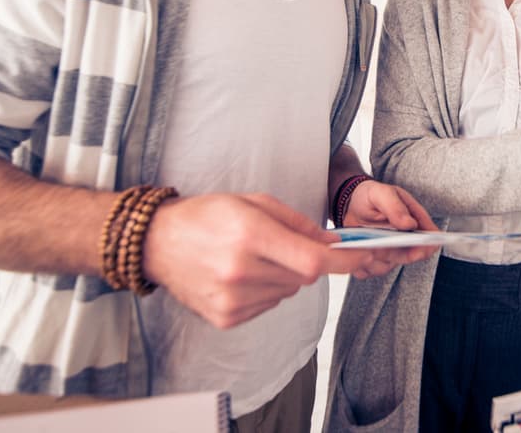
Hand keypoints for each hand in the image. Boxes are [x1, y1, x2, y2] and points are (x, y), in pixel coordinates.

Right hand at [142, 192, 374, 328]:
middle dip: (305, 261)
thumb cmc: (206, 216)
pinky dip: (264, 290)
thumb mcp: (253, 202)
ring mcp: (232, 299)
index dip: (343, 262)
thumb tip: (332, 242)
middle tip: (280, 245)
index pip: (312, 260)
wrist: (158, 243)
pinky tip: (239, 274)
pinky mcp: (226, 317)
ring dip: (282, 276)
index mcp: (250, 236)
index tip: (362, 258)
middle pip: (302, 277)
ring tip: (251, 258)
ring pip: (287, 292)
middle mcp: (240, 271)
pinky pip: (267, 305)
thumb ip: (297, 223)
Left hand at [342, 180, 440, 278]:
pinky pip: (369, 271)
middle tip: (380, 244)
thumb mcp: (381, 193)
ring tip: (364, 242)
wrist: (349, 204)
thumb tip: (410, 223)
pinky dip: (361, 263)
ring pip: (387, 266)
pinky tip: (357, 248)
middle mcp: (404, 239)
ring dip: (375, 258)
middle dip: (394, 253)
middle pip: (409, 255)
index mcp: (413, 219)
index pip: (429, 235)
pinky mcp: (374, 261)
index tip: (417, 248)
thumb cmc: (368, 196)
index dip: (427, 244)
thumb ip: (395, 206)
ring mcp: (389, 252)